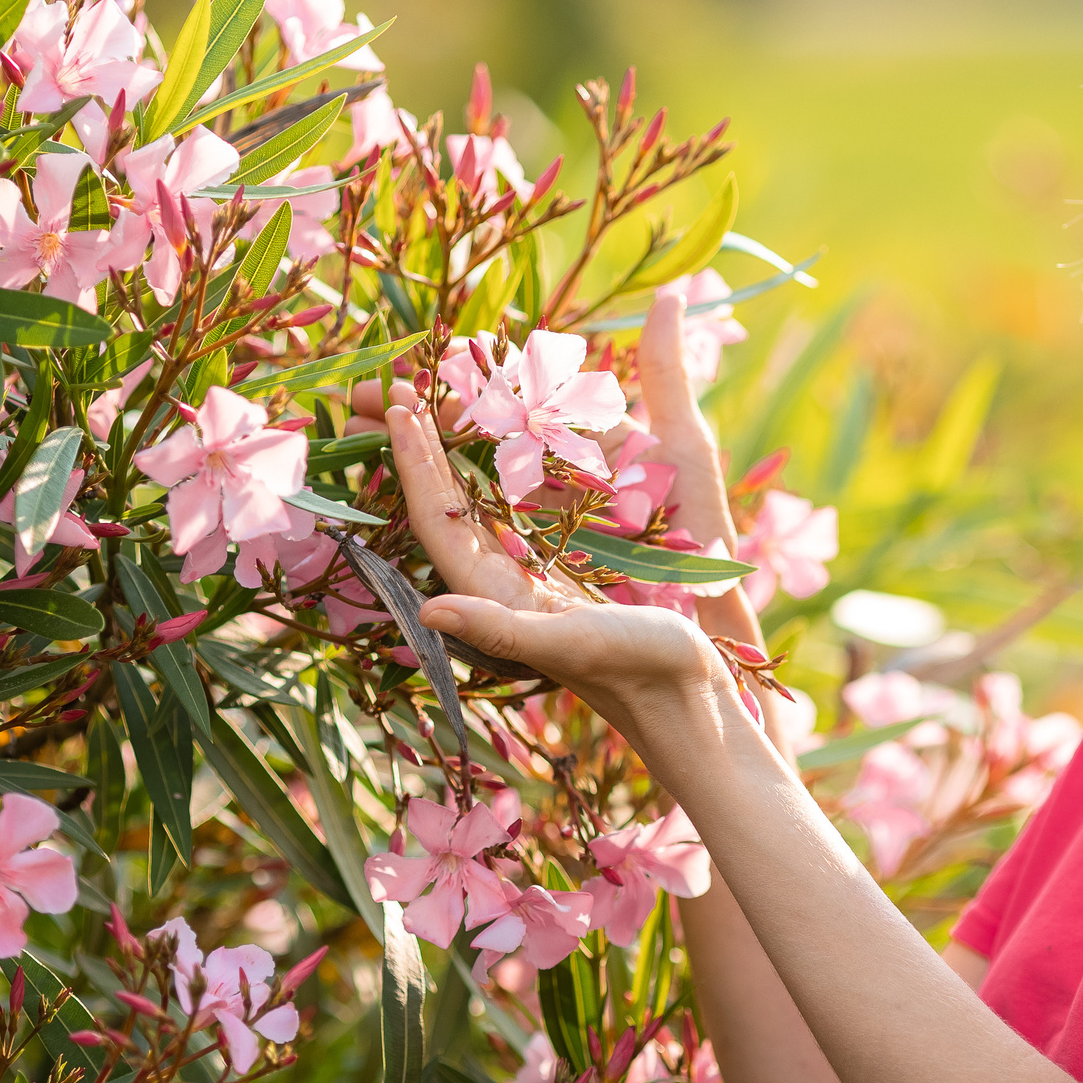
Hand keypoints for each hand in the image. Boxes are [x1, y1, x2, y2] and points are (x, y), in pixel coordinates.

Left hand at [377, 387, 727, 744]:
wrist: (686, 696)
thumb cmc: (635, 670)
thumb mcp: (569, 644)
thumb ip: (498, 629)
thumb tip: (425, 610)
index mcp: (494, 594)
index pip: (438, 518)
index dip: (414, 461)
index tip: (397, 406)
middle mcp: (503, 581)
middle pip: (447, 502)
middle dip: (421, 445)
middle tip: (396, 385)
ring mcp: (533, 575)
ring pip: (480, 501)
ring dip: (456, 451)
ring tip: (438, 400)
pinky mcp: (565, 572)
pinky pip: (520, 509)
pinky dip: (506, 469)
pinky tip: (506, 442)